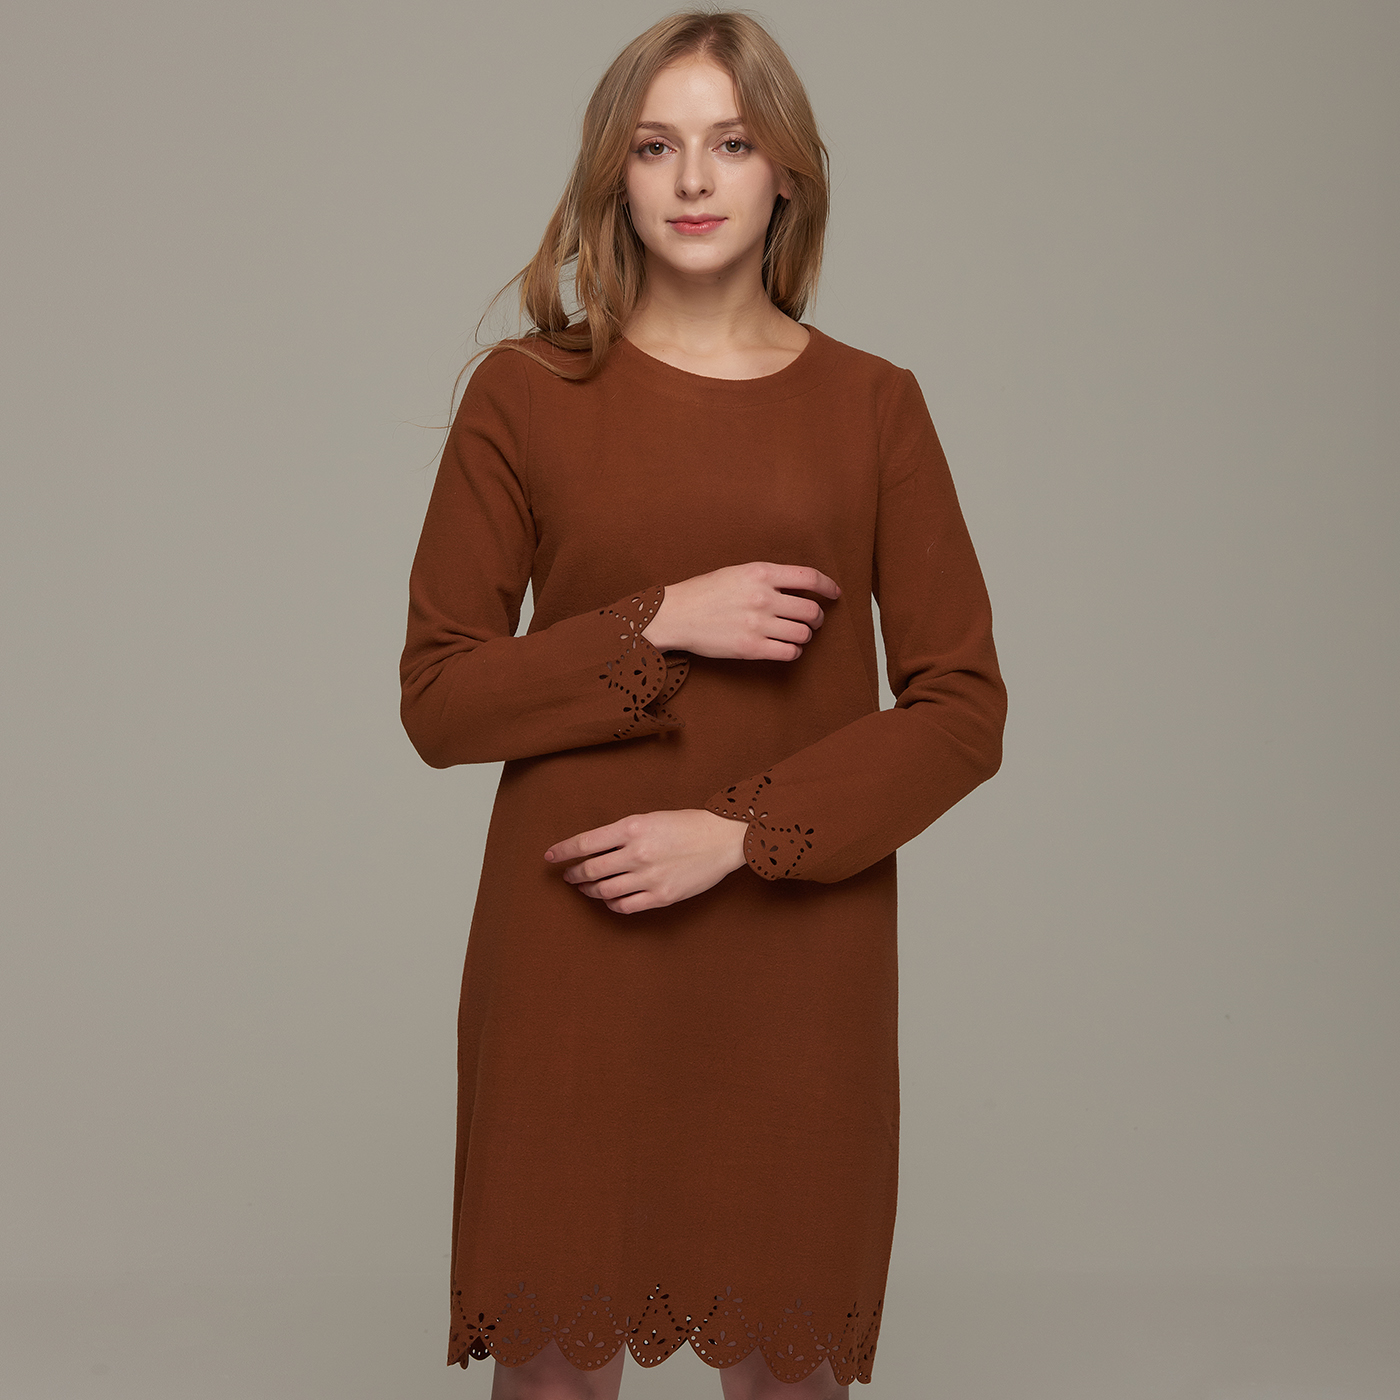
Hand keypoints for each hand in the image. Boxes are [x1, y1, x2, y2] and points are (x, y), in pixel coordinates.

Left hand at [543, 808, 748, 913]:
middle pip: (591, 870)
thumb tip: (594, 848)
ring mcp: (648, 877)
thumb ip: (622, 833)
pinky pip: (625, 906)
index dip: (563, 851)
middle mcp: (637, 853)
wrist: (721, 839)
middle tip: (568, 875)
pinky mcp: (661, 896)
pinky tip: (610, 899)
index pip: (585, 842)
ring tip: (585, 888)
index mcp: (632, 827)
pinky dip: (612, 904)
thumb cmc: (686, 825)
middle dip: (574, 874)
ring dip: (589, 890)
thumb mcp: (649, 818)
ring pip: (604, 890)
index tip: (550, 857)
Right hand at [642, 561, 841, 659]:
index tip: (834, 594)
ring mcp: (758, 624)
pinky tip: (784, 648)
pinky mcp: (751, 648)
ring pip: (803, 634)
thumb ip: (768, 577)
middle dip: (817, 618)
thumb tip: (798, 587)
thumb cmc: (704, 592)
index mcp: (761, 573)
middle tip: (813, 621)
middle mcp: (763, 597)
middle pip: (812, 610)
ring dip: (805, 636)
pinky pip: (789, 653)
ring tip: (796, 635)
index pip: (809, 577)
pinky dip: (793, 652)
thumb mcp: (737, 572)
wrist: (676, 615)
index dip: (828, 587)